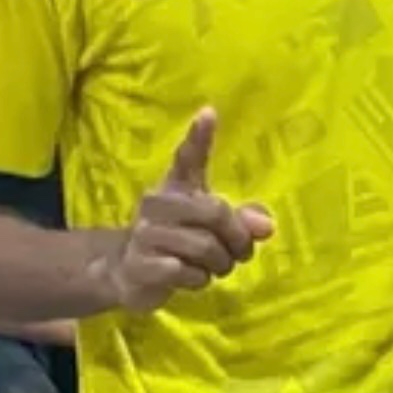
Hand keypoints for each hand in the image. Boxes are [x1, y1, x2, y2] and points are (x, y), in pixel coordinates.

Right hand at [104, 108, 273, 311]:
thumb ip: (242, 221)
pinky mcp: (140, 264)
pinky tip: (190, 278)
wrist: (126, 271)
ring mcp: (145, 233)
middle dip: (238, 239)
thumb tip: (266, 227)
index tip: (209, 112)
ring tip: (215, 268)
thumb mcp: (210, 227)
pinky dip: (198, 280)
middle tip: (239, 254)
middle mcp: (157, 203)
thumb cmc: (176, 240)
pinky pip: (186, 272)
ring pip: (205, 247)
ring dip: (220, 265)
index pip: (188, 158)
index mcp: (176, 187)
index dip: (199, 136)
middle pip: (215, 213)